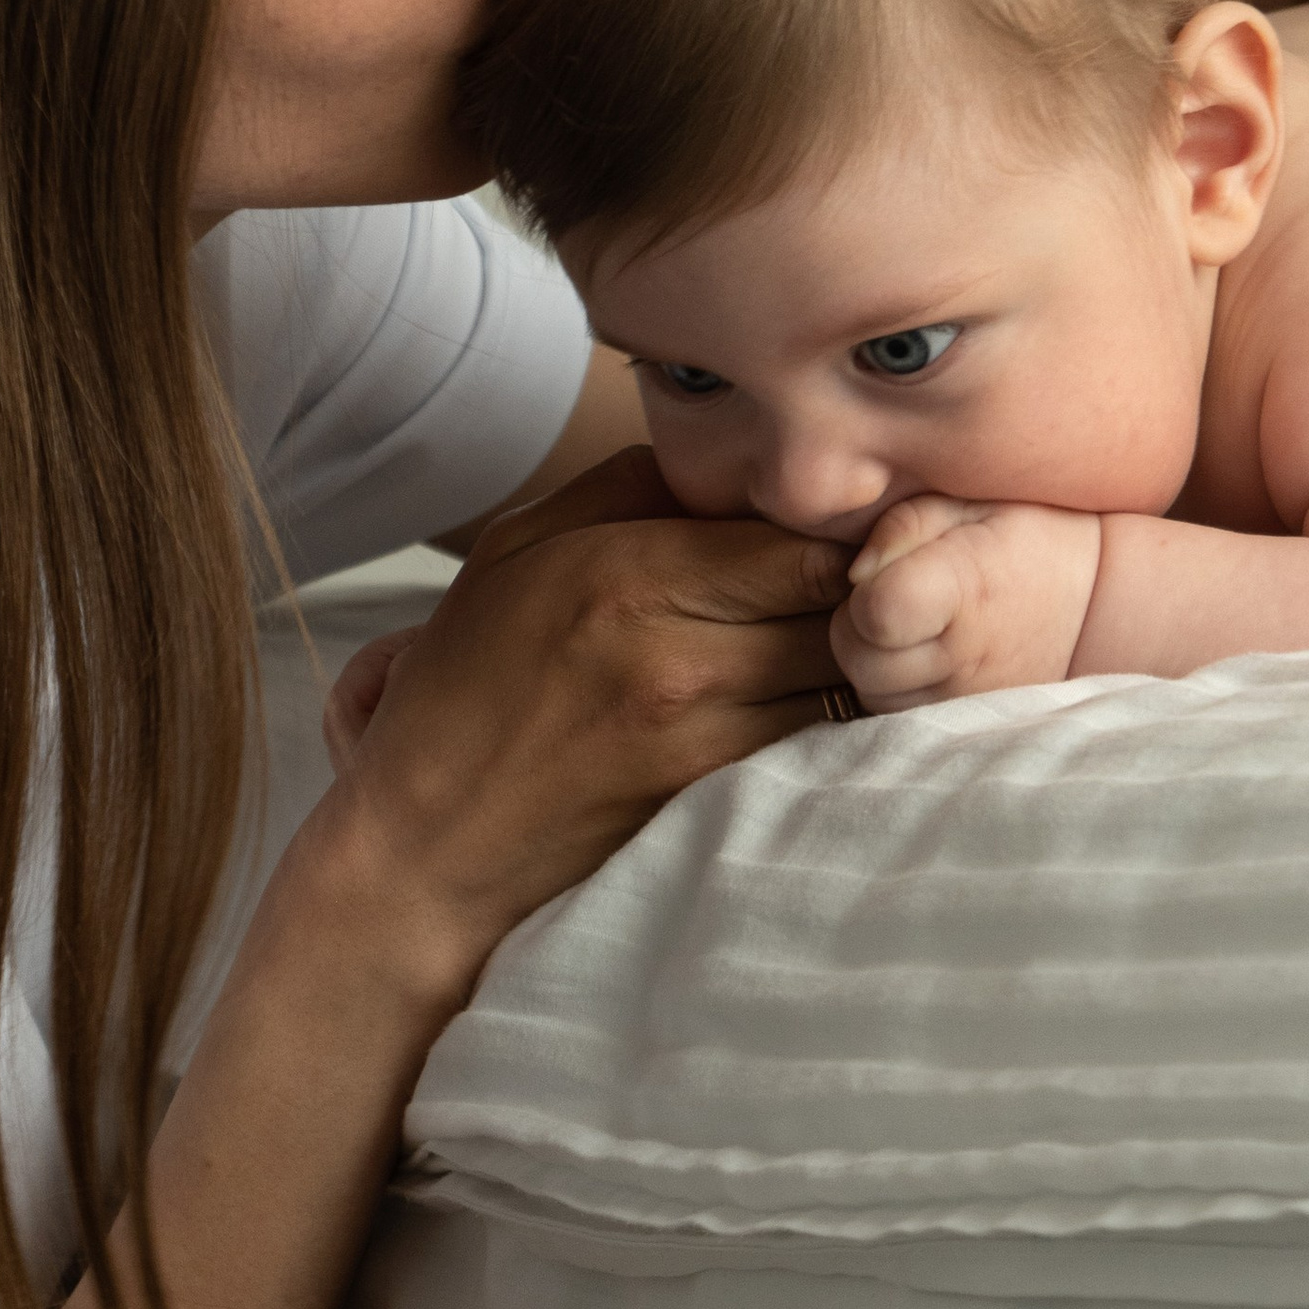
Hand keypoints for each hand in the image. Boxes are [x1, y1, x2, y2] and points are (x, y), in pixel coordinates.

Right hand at [307, 445, 845, 1001]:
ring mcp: (706, 744)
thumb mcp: (516, 552)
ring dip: (864, 662)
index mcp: (626, 576)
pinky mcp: (721, 809)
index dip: (848, 531)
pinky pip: (822, 747)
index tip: (850, 530)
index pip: (807, 538)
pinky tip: (811, 709)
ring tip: (853, 646)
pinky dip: (834, 723)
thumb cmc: (466, 692)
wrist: (427, 850)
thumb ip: (627, 487)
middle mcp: (677, 659)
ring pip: (851, 683)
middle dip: (875, 592)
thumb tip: (730, 457)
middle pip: (849, 608)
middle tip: (880, 584)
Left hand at [833, 495, 1102, 711]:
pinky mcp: (965, 722)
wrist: (1094, 601)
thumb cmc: (1025, 536)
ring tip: (916, 623)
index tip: (893, 572)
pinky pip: (896, 713)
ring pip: (871, 691)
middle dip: (859, 626)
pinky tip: (924, 652)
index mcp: (965, 590)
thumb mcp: (970, 500)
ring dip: (875, 658)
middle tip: (896, 595)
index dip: (866, 591)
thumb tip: (855, 576)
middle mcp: (963, 658)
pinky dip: (895, 685)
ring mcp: (966, 701)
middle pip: (859, 660)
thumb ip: (903, 524)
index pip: (876, 612)